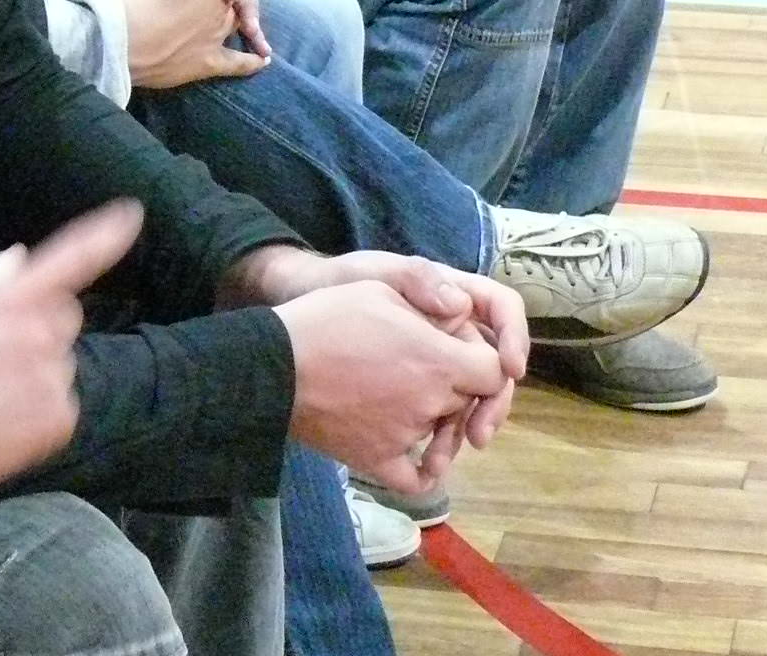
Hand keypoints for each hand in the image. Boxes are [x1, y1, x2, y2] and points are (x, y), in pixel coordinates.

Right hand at [0, 200, 143, 498]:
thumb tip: (19, 258)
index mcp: (11, 300)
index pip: (70, 258)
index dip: (103, 235)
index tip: (131, 214)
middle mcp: (42, 333)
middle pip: (65, 315)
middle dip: (41, 326)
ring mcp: (56, 378)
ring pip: (60, 362)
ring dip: (36, 370)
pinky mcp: (62, 419)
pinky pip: (60, 403)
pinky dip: (37, 410)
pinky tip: (1, 419)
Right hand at [271, 275, 512, 493]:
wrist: (272, 367)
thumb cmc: (325, 319)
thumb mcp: (378, 288)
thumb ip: (429, 301)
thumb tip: (462, 313)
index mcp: (438, 361)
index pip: (494, 371)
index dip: (483, 359)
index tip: (459, 349)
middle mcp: (431, 403)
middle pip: (465, 398)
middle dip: (452, 382)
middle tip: (415, 363)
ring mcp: (407, 437)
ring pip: (438, 429)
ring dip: (430, 415)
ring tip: (397, 395)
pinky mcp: (378, 460)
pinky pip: (415, 478)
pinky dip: (422, 469)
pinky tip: (418, 457)